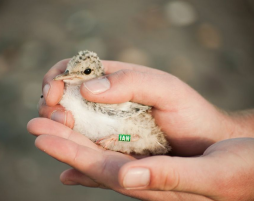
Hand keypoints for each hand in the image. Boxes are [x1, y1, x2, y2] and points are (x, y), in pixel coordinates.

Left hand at [27, 119, 253, 200]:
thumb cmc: (240, 173)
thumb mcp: (210, 175)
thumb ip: (168, 178)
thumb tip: (127, 179)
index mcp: (151, 185)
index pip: (100, 169)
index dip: (69, 152)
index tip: (41, 134)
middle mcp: (141, 180)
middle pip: (92, 160)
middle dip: (62, 142)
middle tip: (33, 123)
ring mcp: (144, 171)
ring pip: (100, 154)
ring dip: (74, 140)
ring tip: (48, 125)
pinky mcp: (151, 162)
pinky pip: (115, 156)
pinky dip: (93, 154)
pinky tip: (73, 166)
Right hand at [38, 60, 231, 155]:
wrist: (205, 145)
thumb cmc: (189, 112)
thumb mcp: (165, 89)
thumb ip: (130, 82)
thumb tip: (87, 89)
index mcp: (116, 80)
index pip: (76, 70)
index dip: (58, 77)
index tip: (53, 92)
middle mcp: (107, 103)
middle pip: (67, 99)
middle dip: (51, 106)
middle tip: (56, 118)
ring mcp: (107, 128)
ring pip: (72, 127)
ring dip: (56, 131)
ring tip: (48, 136)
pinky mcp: (111, 152)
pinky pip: (86, 154)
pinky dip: (72, 161)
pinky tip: (66, 173)